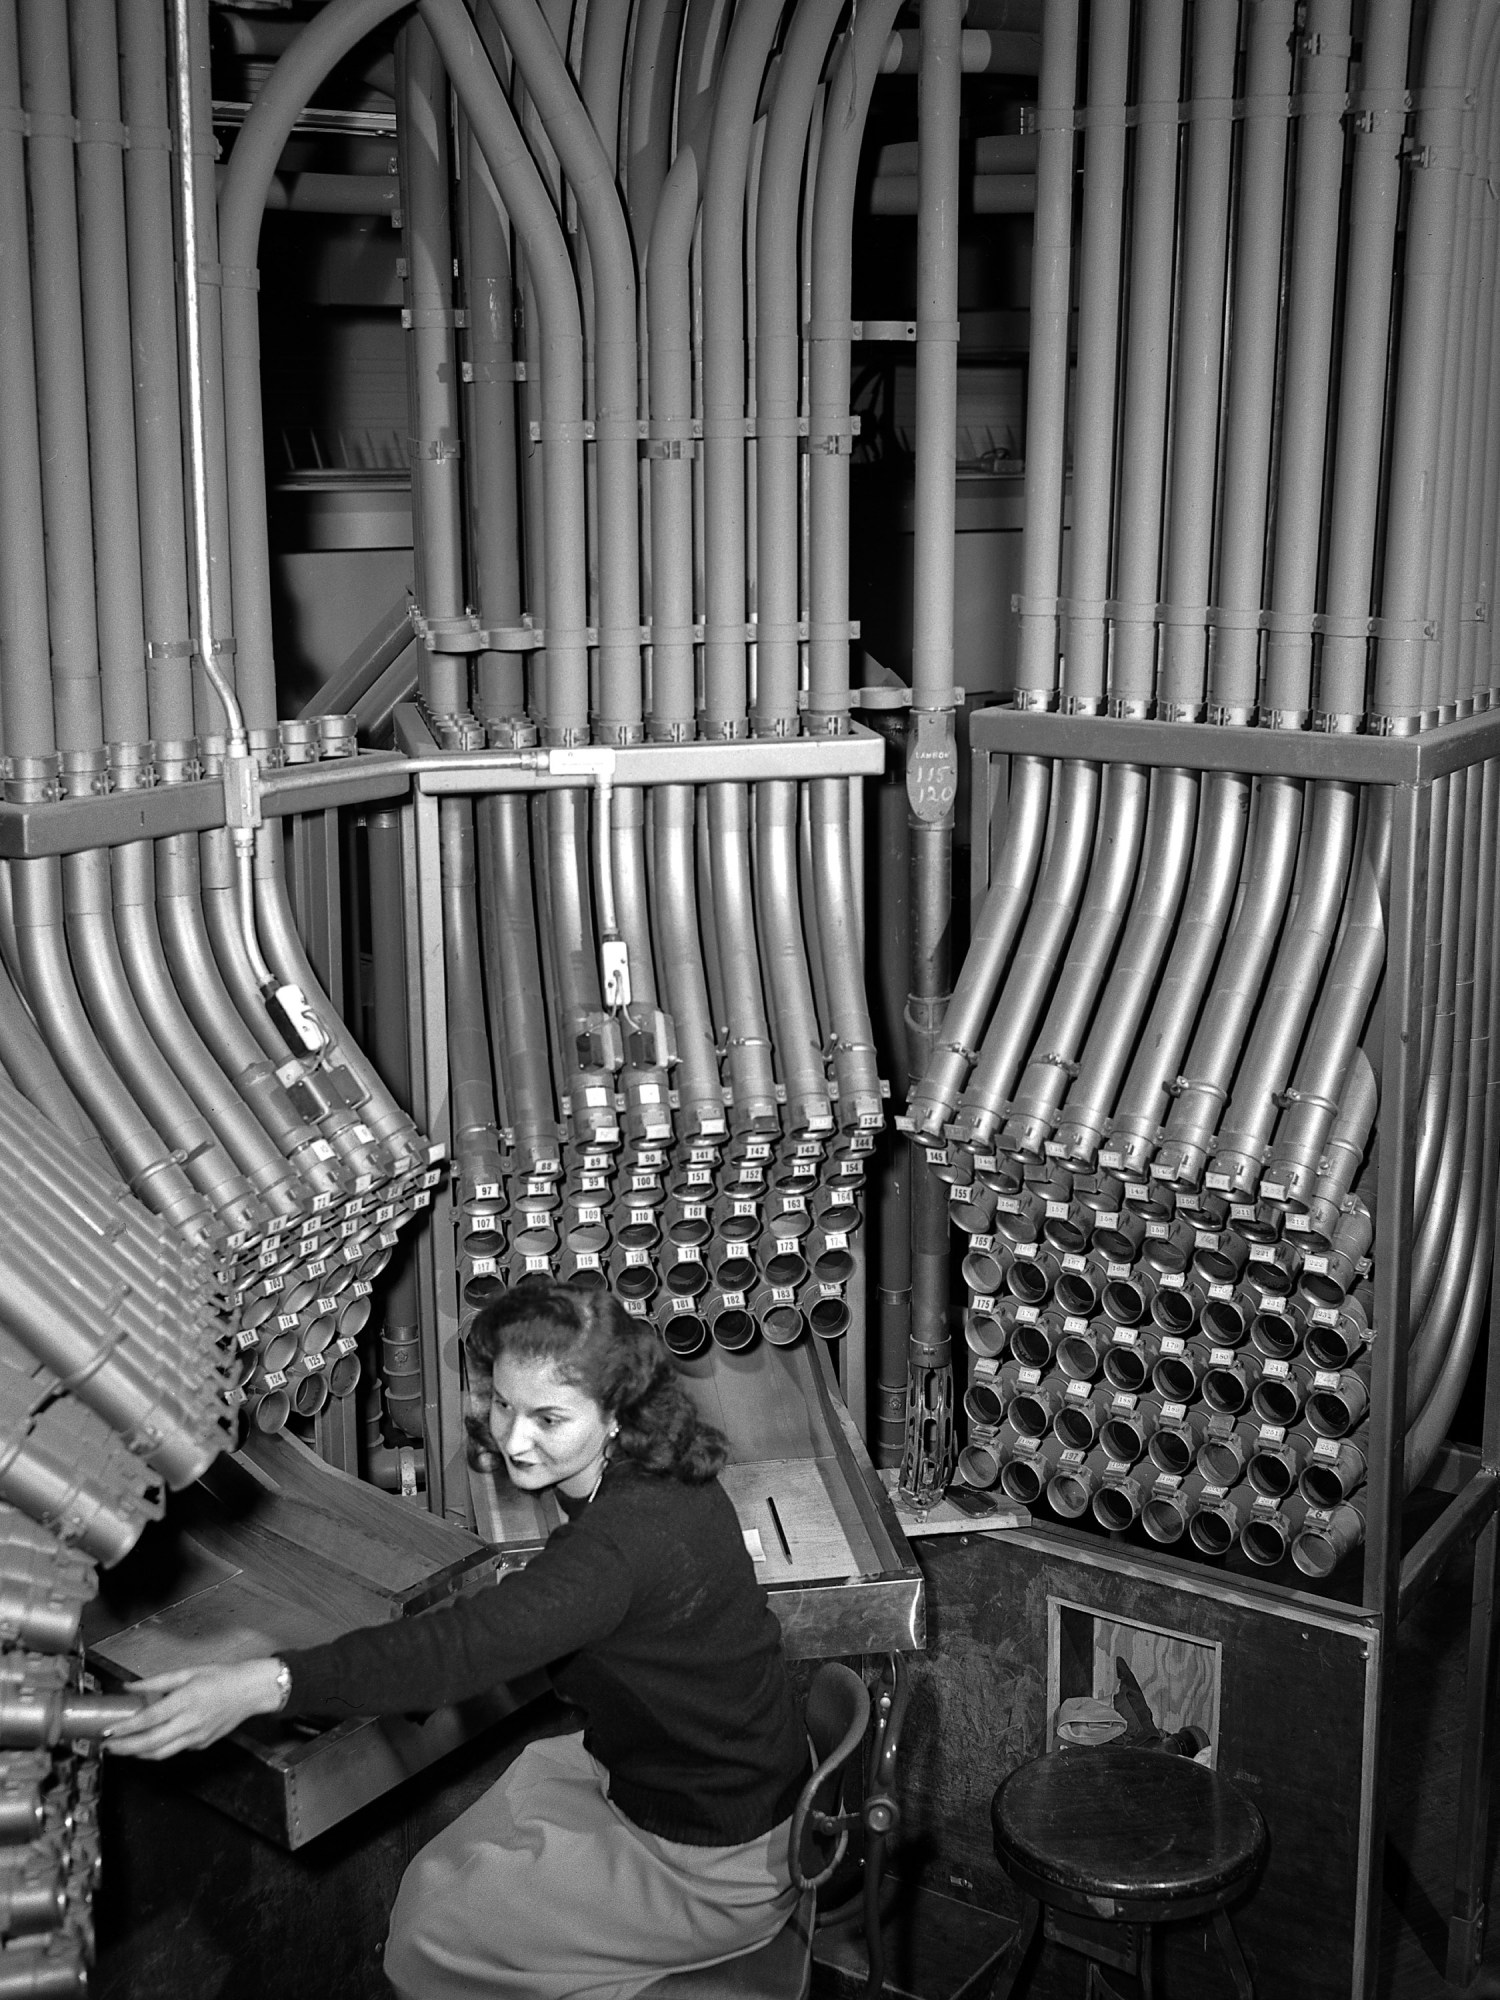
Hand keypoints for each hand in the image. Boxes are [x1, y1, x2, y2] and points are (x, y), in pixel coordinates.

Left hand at [103, 1659, 287, 1759]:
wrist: (251, 1691)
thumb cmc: (220, 1676)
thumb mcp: (189, 1671)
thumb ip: (157, 1682)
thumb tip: (129, 1687)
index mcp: (186, 1700)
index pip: (149, 1719)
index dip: (125, 1727)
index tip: (107, 1731)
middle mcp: (190, 1722)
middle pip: (150, 1743)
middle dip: (124, 1747)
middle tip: (106, 1746)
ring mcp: (196, 1737)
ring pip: (160, 1753)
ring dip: (136, 1754)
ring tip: (120, 1750)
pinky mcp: (201, 1745)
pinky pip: (174, 1750)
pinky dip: (156, 1750)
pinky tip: (146, 1744)